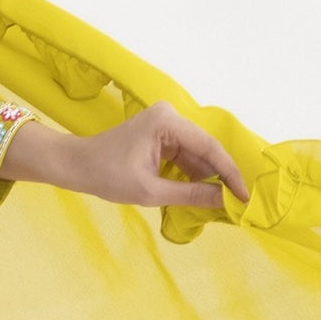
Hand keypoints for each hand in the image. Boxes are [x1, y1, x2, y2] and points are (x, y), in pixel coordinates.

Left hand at [4, 104, 249, 212]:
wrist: (76, 166)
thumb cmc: (106, 175)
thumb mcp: (151, 191)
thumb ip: (191, 194)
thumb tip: (225, 201)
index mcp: (166, 122)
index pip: (209, 147)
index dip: (230, 173)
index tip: (244, 196)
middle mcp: (170, 116)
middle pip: (205, 149)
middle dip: (220, 177)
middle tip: (238, 203)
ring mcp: (165, 124)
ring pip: (196, 154)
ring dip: (207, 178)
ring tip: (224, 203)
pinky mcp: (161, 135)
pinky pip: (184, 156)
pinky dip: (192, 175)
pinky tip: (203, 194)